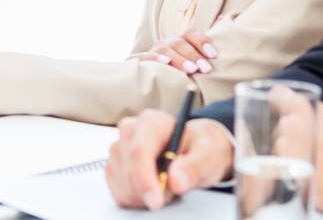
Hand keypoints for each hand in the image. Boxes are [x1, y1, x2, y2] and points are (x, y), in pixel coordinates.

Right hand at [106, 109, 233, 209]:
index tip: (156, 201)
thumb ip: (194, 166)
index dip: (144, 179)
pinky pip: (120, 193)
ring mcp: (119, 148)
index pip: (139, 151)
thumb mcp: (208, 155)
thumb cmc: (199, 148)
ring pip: (123, 185)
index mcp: (152, 122)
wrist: (194, 150)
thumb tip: (175, 179)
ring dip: (144, 196)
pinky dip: (137, 199)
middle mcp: (130, 131)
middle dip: (149, 190)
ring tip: (165, 186)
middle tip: (173, 191)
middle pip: (128, 171)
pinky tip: (152, 189)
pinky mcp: (114, 166)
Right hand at [139, 29, 217, 76]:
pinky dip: (156, 58)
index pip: (191, 33)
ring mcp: (157, 50)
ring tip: (191, 70)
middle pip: (180, 43)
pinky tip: (165, 63)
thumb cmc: (183, 62)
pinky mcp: (145, 59)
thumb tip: (223, 17)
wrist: (157, 71)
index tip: (213, 54)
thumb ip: (207, 39)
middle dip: (194, 55)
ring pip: (166, 50)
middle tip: (206, 68)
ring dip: (179, 59)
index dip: (202, 42)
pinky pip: (148, 57)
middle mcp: (169, 42)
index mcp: (182, 38)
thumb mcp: (195, 52)